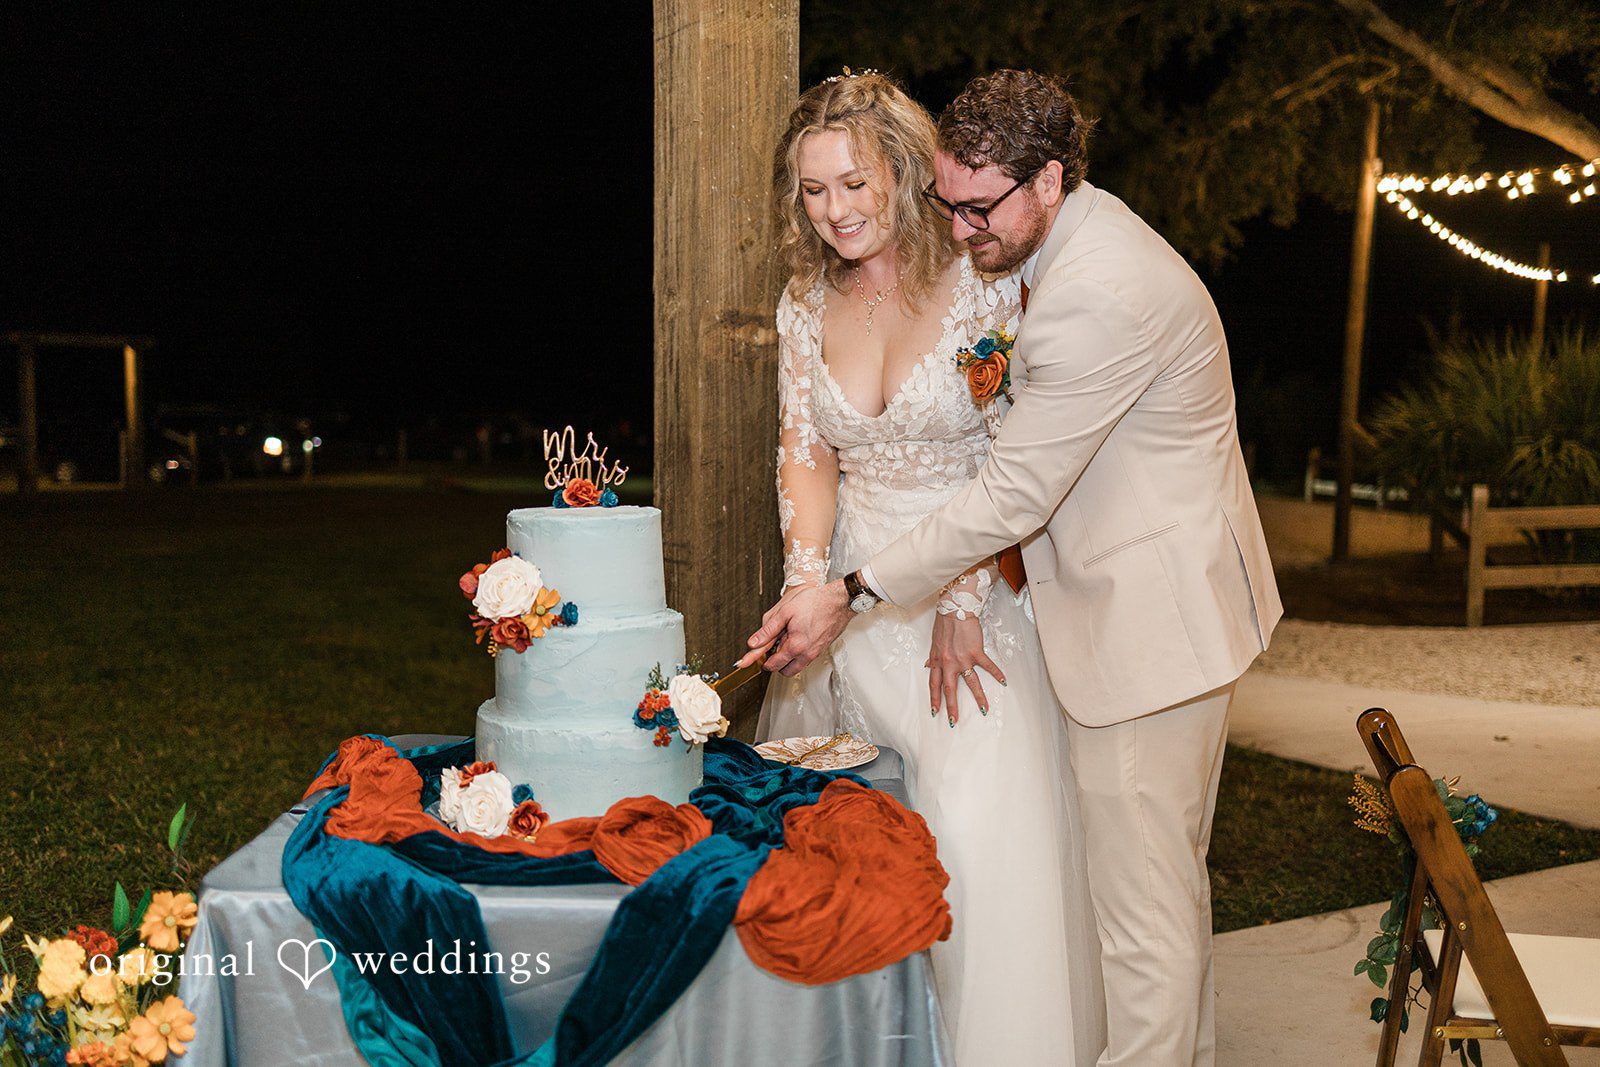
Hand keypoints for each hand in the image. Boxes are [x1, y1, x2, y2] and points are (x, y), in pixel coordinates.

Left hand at [737, 579, 851, 675]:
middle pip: (784, 670)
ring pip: (795, 666)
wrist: (839, 600)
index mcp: (795, 646)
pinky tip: (796, 637)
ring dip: (787, 659)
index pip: (772, 664)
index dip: (758, 661)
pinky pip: (805, 659)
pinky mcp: (821, 649)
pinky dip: (797, 654)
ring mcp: (815, 653)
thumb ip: (768, 630)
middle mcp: (806, 654)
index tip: (748, 662)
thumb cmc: (815, 602)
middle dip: (775, 662)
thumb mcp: (785, 612)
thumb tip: (754, 643)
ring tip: (785, 639)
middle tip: (771, 647)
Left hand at [926, 611, 1005, 726]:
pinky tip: (1003, 682)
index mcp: (938, 661)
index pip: (934, 684)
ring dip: (978, 697)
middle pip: (949, 689)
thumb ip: (934, 657)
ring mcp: (963, 659)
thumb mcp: (935, 643)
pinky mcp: (976, 652)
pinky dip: (996, 674)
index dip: (934, 699)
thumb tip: (930, 666)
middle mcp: (949, 663)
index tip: (935, 711)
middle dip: (952, 707)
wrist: (955, 609)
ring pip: (971, 683)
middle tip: (954, 721)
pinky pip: (987, 666)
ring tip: (984, 709)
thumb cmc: (945, 624)